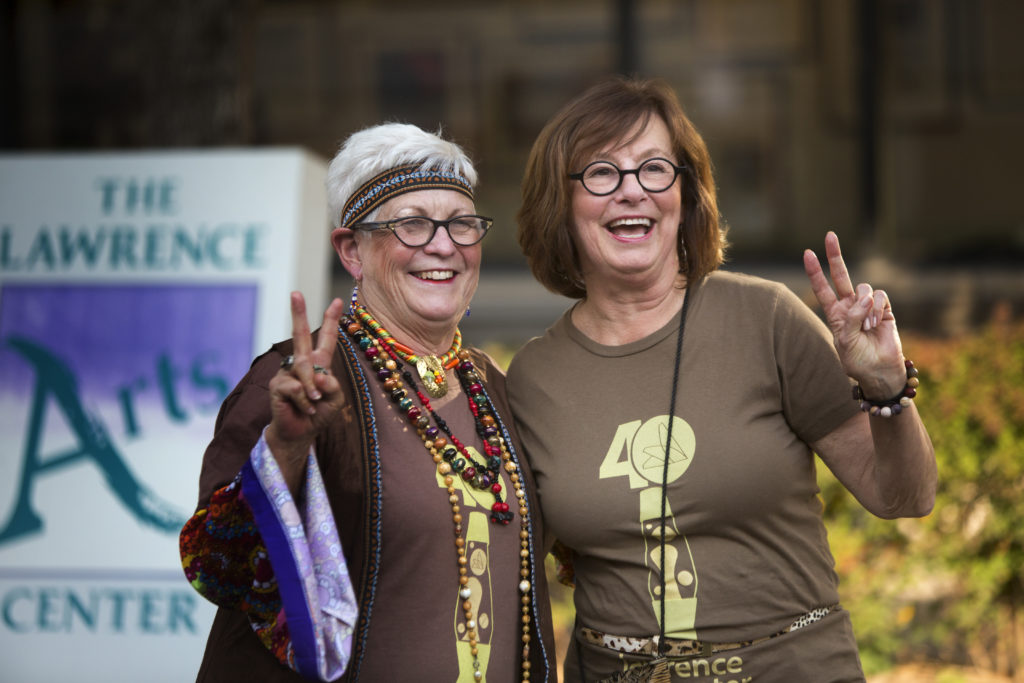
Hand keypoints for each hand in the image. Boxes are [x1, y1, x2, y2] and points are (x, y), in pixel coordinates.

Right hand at [266, 292, 344, 452]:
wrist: (301, 433)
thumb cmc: (320, 413)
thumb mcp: (336, 399)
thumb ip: (333, 385)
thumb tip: (317, 374)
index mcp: (319, 363)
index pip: (327, 338)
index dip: (331, 320)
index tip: (337, 300)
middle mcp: (302, 363)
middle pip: (300, 334)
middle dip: (298, 313)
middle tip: (296, 293)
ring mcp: (287, 372)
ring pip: (304, 371)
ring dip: (313, 390)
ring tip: (315, 403)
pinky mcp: (277, 385)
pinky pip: (296, 388)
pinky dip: (305, 400)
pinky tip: (305, 408)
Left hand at [803, 232, 905, 398]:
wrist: (879, 371)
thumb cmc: (857, 360)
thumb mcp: (845, 341)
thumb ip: (851, 318)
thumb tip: (864, 298)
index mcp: (835, 314)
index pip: (821, 289)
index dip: (815, 272)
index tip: (807, 253)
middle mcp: (850, 306)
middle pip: (841, 275)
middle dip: (835, 255)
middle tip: (830, 235)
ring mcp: (867, 306)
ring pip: (864, 288)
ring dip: (866, 307)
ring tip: (867, 327)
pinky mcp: (885, 309)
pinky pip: (880, 297)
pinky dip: (878, 309)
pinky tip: (877, 323)